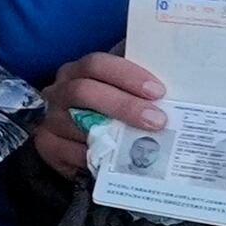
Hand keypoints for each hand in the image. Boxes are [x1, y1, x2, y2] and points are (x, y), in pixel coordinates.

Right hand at [35, 50, 170, 180]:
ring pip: (77, 125)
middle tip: (157, 121)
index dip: (127, 75)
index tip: (158, 91)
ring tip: (144, 146)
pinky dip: (94, 157)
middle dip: (124, 105)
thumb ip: (141, 82)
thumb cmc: (111, 108)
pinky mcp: (46, 145)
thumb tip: (179, 72)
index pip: (97, 64)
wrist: (79, 138)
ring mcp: (50, 118)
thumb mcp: (123, 89)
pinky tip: (116, 161)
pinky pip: (68, 152)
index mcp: (78, 71)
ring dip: (113, 136)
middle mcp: (59, 91)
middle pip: (85, 91)